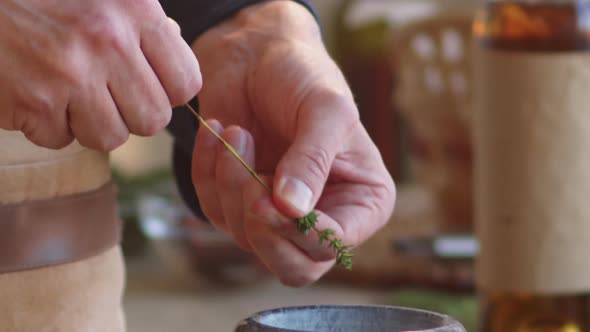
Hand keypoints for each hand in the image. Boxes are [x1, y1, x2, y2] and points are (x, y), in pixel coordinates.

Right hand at [0, 0, 200, 149]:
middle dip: (132, 115)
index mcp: (136, 10)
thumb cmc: (48, 0)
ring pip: (112, 137)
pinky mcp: (34, 100)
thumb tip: (178, 75)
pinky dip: (49, 125)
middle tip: (106, 94)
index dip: (168, 94)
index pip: (187, 84)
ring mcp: (71, 72)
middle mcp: (109, 40)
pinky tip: (37, 92)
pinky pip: (61, 139)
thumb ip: (145, 30)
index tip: (147, 86)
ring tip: (70, 93)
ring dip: (91, 124)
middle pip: (154, 119)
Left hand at [191, 1, 395, 286]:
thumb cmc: (304, 75)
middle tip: (250, 180)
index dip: (301, 234)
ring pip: (245, 237)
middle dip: (262, 226)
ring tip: (237, 133)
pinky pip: (213, 210)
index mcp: (360, 201)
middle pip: (291, 267)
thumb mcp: (324, 110)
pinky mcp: (236, 202)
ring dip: (231, 183)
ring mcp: (276, 214)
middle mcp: (321, 216)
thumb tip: (292, 211)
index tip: (273, 197)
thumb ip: (312, 160)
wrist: (258, 53)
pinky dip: (208, 171)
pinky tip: (218, 134)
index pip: (332, 247)